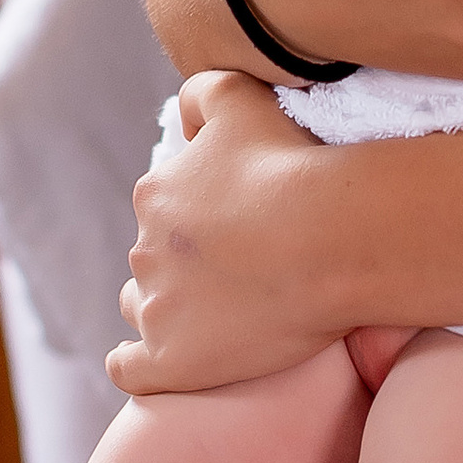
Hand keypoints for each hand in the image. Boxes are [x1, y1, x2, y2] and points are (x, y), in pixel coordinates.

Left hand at [111, 71, 348, 395]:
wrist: (331, 237)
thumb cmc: (293, 166)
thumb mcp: (241, 97)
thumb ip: (201, 93)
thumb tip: (184, 119)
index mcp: (156, 194)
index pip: (163, 208)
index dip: (199, 219)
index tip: (242, 227)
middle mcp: (145, 250)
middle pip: (155, 259)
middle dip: (187, 264)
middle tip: (244, 271)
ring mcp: (157, 309)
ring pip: (144, 308)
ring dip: (167, 309)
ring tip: (213, 315)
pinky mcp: (172, 361)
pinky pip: (130, 368)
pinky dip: (138, 363)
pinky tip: (162, 360)